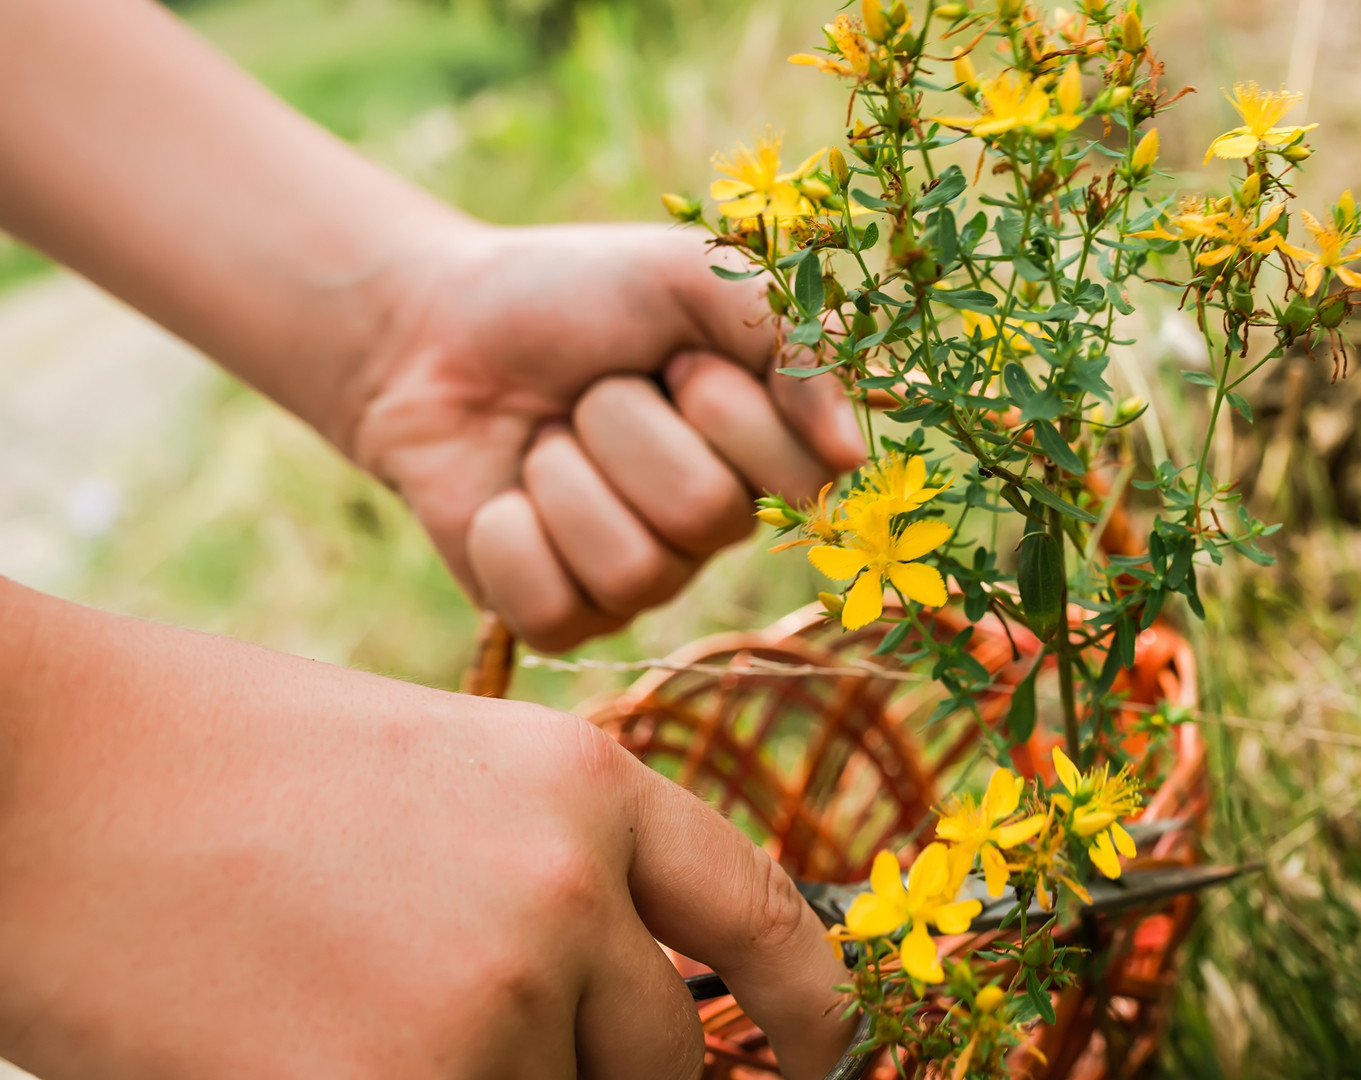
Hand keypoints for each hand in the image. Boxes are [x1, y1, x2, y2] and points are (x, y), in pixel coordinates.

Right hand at [0, 580, 854, 1079]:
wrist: (52, 778)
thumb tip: (648, 1004)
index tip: (825, 1060)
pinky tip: (311, 1049)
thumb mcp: (448, 781)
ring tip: (353, 1010)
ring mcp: (488, 1001)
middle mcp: (570, 892)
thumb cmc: (234, 774)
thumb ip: (568, 880)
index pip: (765, 921)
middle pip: (666, 1060)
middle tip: (478, 1035)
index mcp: (592, 788)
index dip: (815, 1012)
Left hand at [350, 223, 867, 650]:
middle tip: (594, 391)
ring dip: (562, 475)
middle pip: (706, 515)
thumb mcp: (693, 275)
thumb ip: (791, 335)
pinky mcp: (558, 619)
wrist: (433, 327)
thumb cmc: (576, 296)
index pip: (801, 475)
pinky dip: (510, 535)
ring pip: (633, 570)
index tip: (674, 357)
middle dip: (624, 424)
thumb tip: (849, 456)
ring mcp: (640, 582)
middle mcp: (715, 530)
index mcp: (765, 454)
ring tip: (545, 438)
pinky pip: (556, 611)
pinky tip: (503, 496)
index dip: (723, 403)